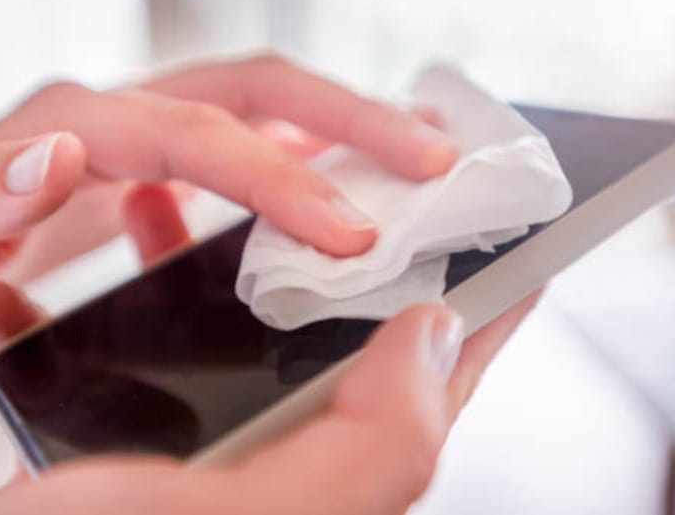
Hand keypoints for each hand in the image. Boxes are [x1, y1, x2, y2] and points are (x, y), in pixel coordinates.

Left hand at [0, 54, 457, 314]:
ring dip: (342, 124)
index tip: (351, 232)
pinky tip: (333, 183)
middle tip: (430, 156)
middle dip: (354, 118)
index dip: (284, 180)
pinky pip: (244, 149)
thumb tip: (56, 155)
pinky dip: (298, 160)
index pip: (206, 137)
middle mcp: (127, 112)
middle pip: (260, 91)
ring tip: (412, 144)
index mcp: (80, 122)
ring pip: (266, 110)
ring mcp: (151, 133)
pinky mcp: (159, 164)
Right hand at [0, 195, 540, 513]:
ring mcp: (219, 438)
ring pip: (274, 329)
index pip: (439, 391)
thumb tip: (437, 334)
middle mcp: (286, 459)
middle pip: (365, 349)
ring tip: (288, 197)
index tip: (524, 249)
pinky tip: (152, 236)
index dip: (491, 318)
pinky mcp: (150, 420)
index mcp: (330, 478)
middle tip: (416, 200)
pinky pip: (180, 331)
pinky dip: (170, 279)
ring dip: (280, 259)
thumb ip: (377, 444)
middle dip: (392, 273)